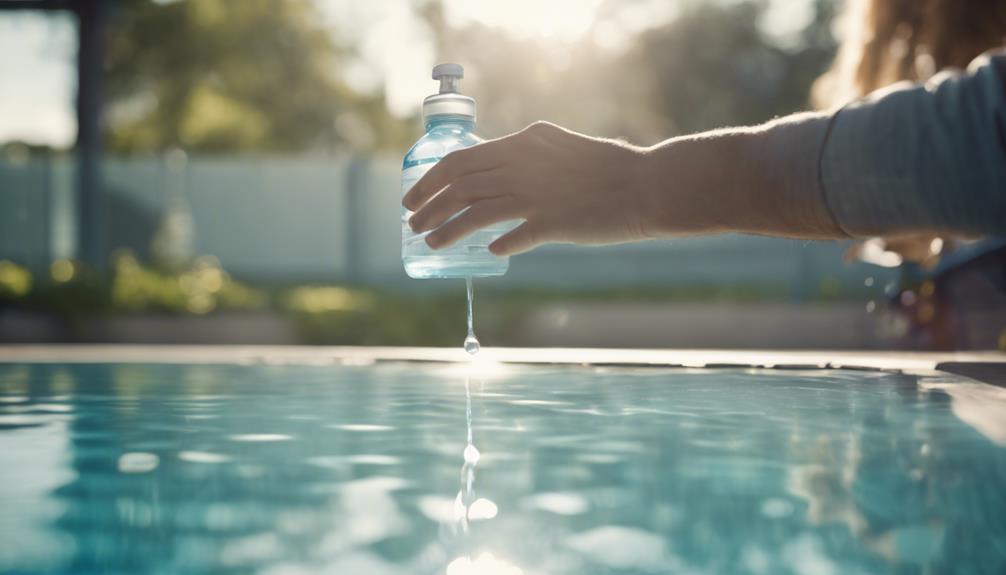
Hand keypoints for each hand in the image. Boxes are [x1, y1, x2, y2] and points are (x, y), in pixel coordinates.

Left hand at [402, 121, 648, 255]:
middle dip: (428, 206)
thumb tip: (498, 174)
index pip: (460, 160)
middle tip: (411, 224)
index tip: (414, 195)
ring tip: (429, 243)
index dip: (430, 180)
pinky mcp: (552, 224)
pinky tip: (487, 253)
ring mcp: (536, 195)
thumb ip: (527, 159)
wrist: (646, 185)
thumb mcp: (559, 148)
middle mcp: (522, 165)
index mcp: (522, 142)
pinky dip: (496, 246)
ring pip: (475, 213)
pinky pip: (512, 238)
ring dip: (446, 230)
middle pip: (459, 187)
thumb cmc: (608, 167)